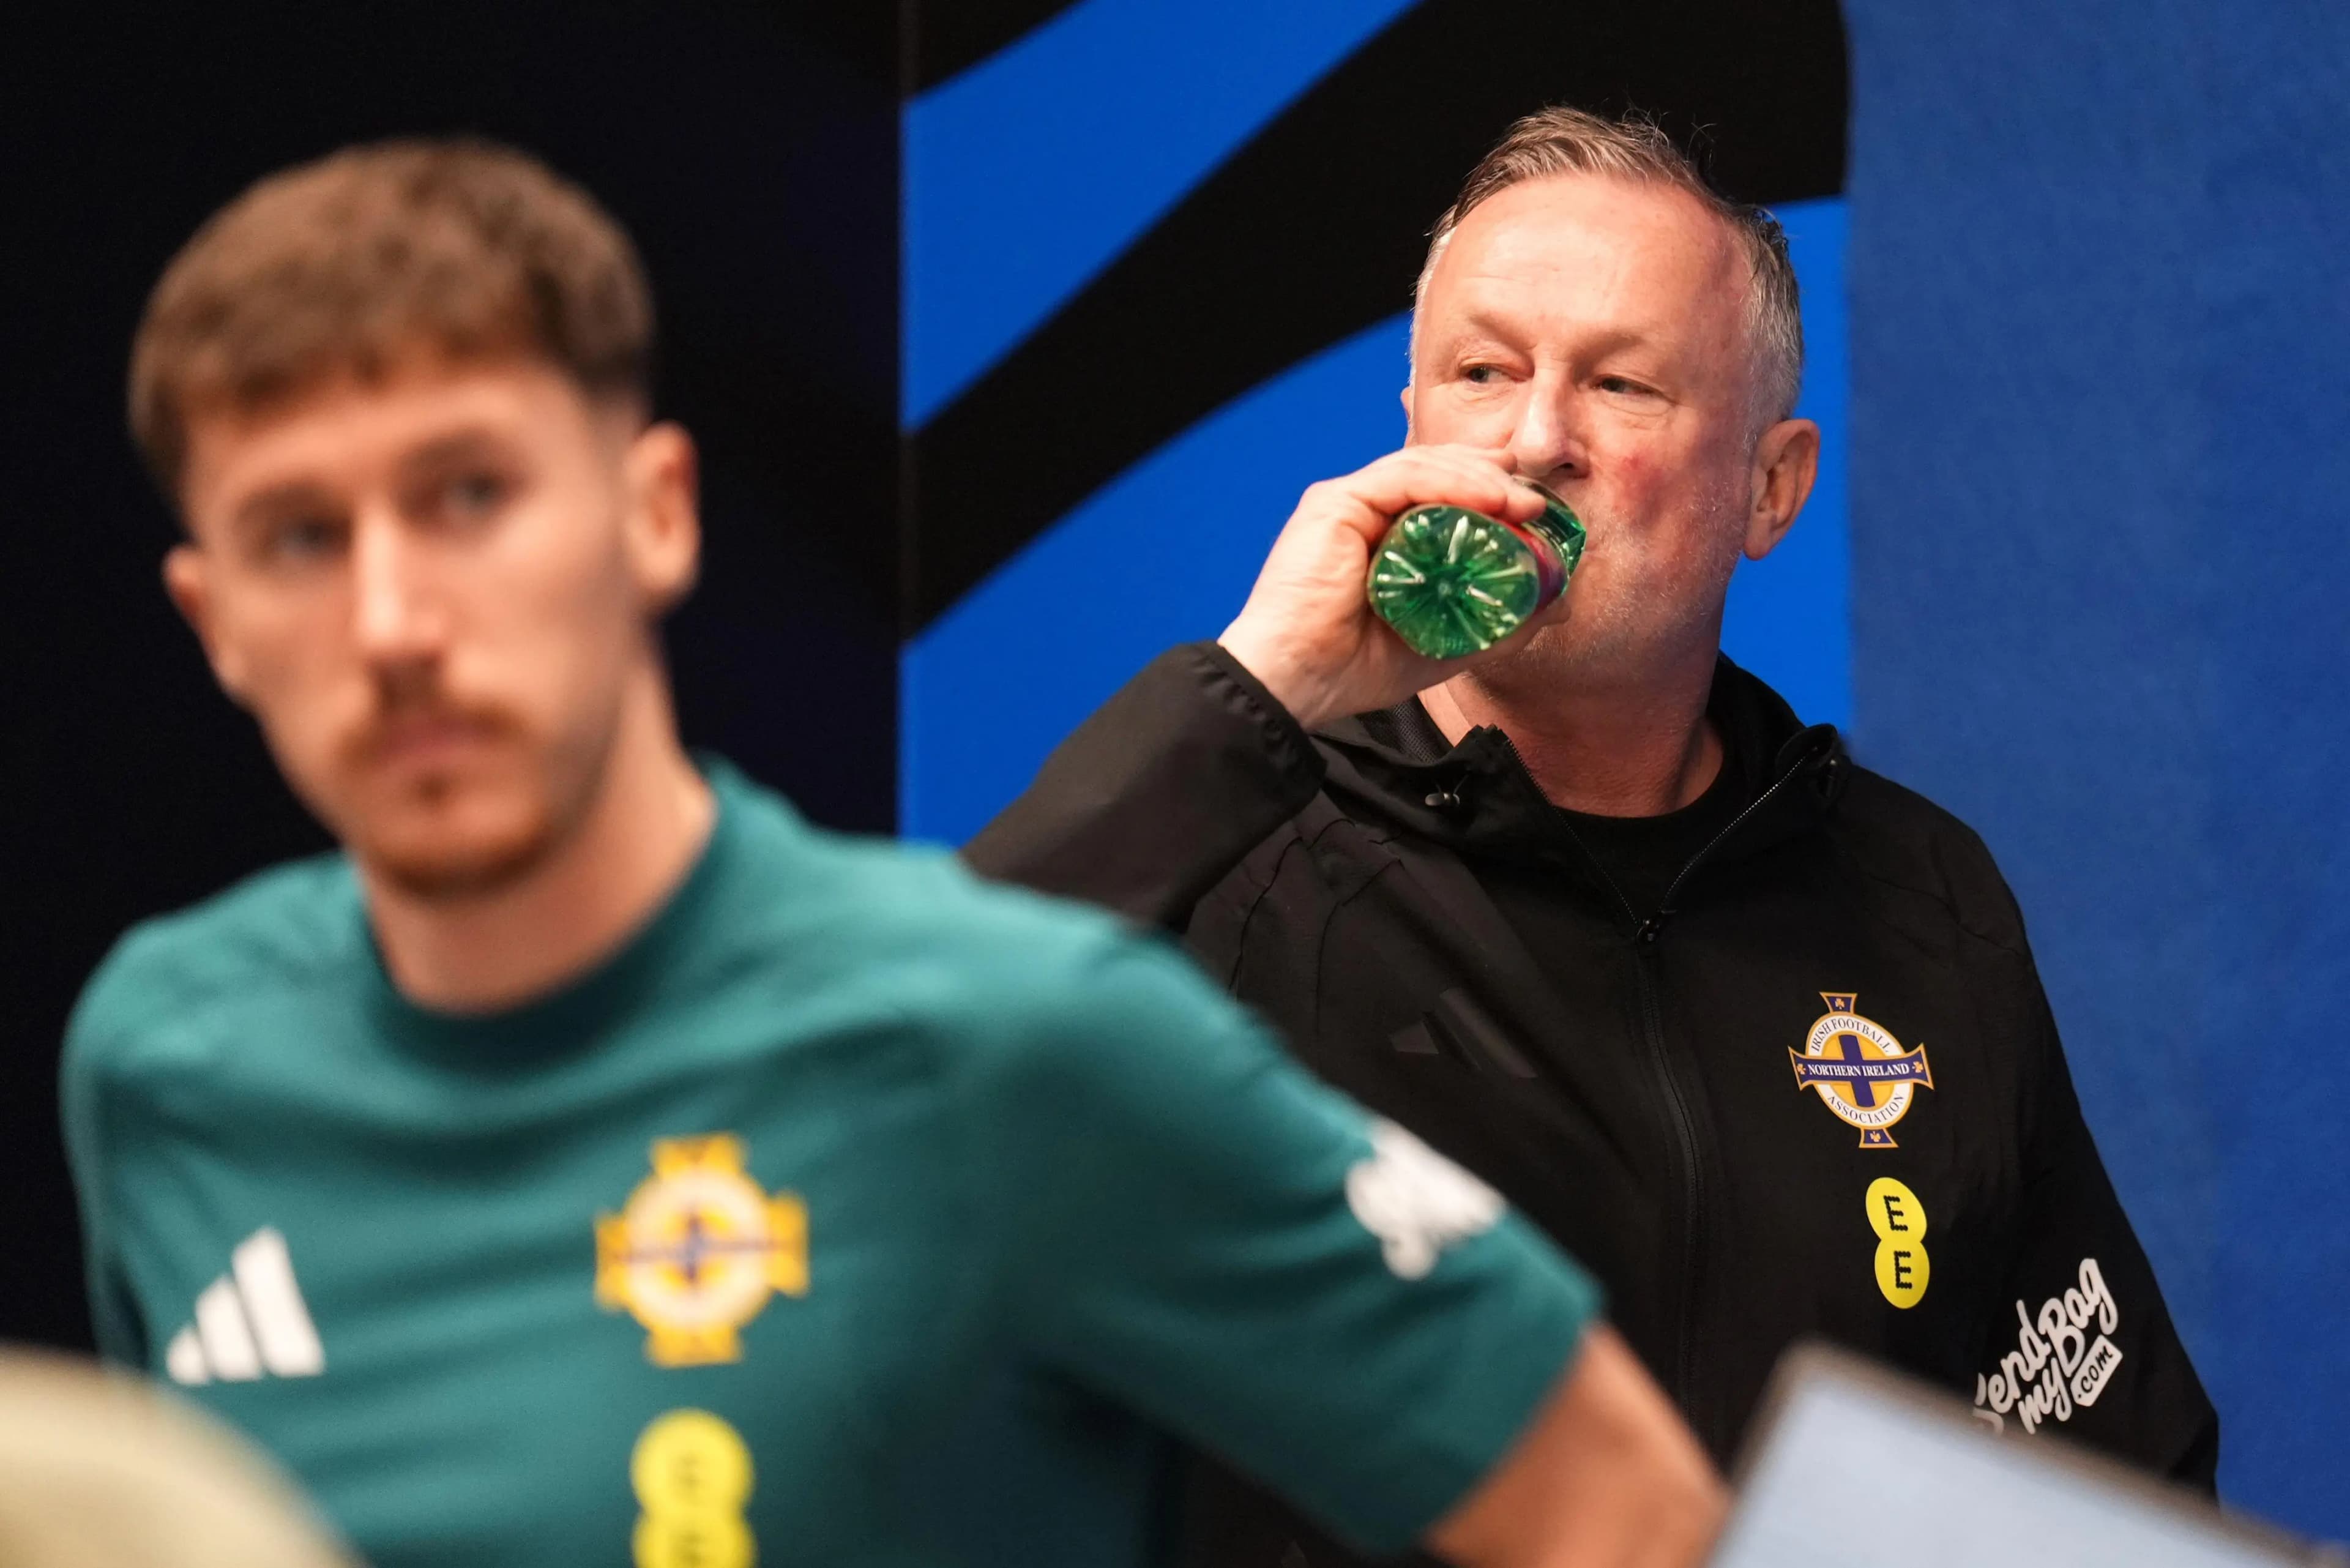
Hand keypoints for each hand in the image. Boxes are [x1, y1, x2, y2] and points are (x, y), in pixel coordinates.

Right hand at [1218, 445, 1554, 730]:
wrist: (1297, 684)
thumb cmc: (1356, 668)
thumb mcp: (1448, 644)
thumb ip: (1499, 623)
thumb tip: (1558, 601)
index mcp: (1389, 537)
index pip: (1450, 496)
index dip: (1499, 495)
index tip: (1543, 516)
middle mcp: (1369, 512)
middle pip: (1443, 472)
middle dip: (1500, 480)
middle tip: (1544, 505)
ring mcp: (1351, 503)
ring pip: (1428, 466)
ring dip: (1486, 480)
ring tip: (1528, 504)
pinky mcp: (1336, 502)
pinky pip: (1402, 476)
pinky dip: (1453, 482)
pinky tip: (1493, 499)